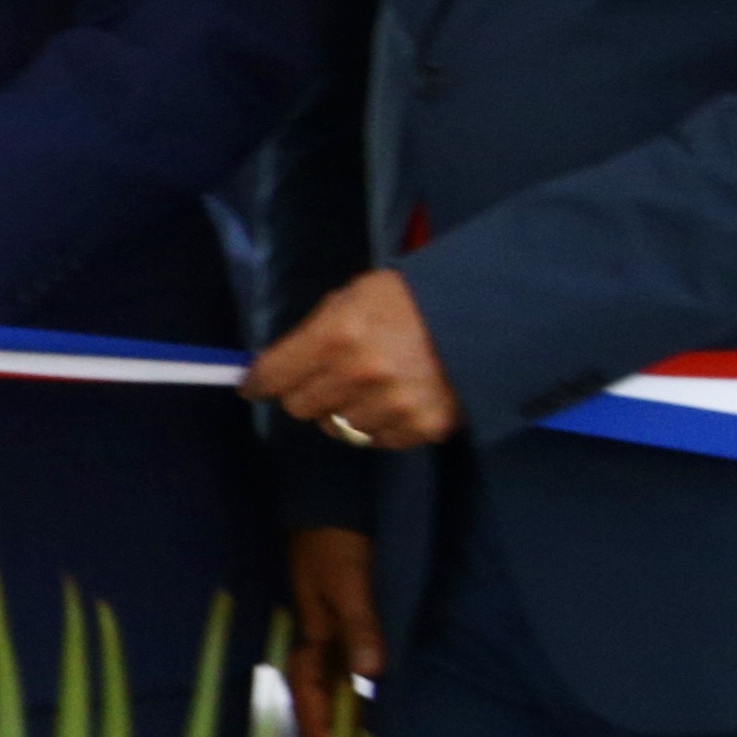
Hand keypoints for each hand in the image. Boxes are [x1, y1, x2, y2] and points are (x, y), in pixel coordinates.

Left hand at [243, 271, 458, 451]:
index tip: (252, 387)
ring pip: (336, 428)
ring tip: (367, 387)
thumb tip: (279, 363)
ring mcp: (391, 405)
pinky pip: (376, 440)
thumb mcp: (355, 295)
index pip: (274, 374)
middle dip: (304, 393)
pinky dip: (377, 425)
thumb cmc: (411, 299)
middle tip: (323, 379)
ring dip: (342, 411)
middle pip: (299, 407)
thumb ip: (316, 329)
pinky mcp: (421, 427)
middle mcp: (358, 375)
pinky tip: (392, 401)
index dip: (258, 382)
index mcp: (336, 335)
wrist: (483, 316)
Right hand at [282, 529, 382, 736]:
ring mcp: (331, 654)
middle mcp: (316, 661)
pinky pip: (354, 695)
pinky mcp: (348, 643)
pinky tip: (392, 734)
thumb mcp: (349, 581)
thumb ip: (361, 627)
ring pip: (341, 715)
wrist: (329, 507)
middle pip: (327, 728)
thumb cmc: (336, 542)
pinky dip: (370, 720)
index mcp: (308, 651)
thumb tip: (372, 676)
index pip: (315, 722)